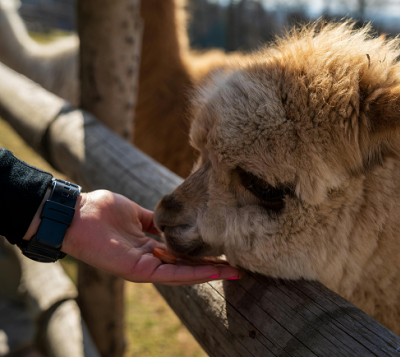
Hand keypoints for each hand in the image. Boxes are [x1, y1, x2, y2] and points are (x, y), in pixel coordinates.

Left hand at [57, 190, 240, 284]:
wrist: (77, 213)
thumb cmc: (101, 210)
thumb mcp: (136, 212)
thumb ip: (155, 220)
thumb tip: (172, 220)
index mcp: (149, 247)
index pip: (182, 255)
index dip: (204, 255)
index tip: (225, 253)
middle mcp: (149, 260)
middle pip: (187, 268)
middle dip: (213, 269)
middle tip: (238, 269)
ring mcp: (144, 267)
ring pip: (182, 274)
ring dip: (208, 274)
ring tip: (232, 273)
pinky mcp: (137, 270)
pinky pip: (169, 274)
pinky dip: (191, 274)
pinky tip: (210, 272)